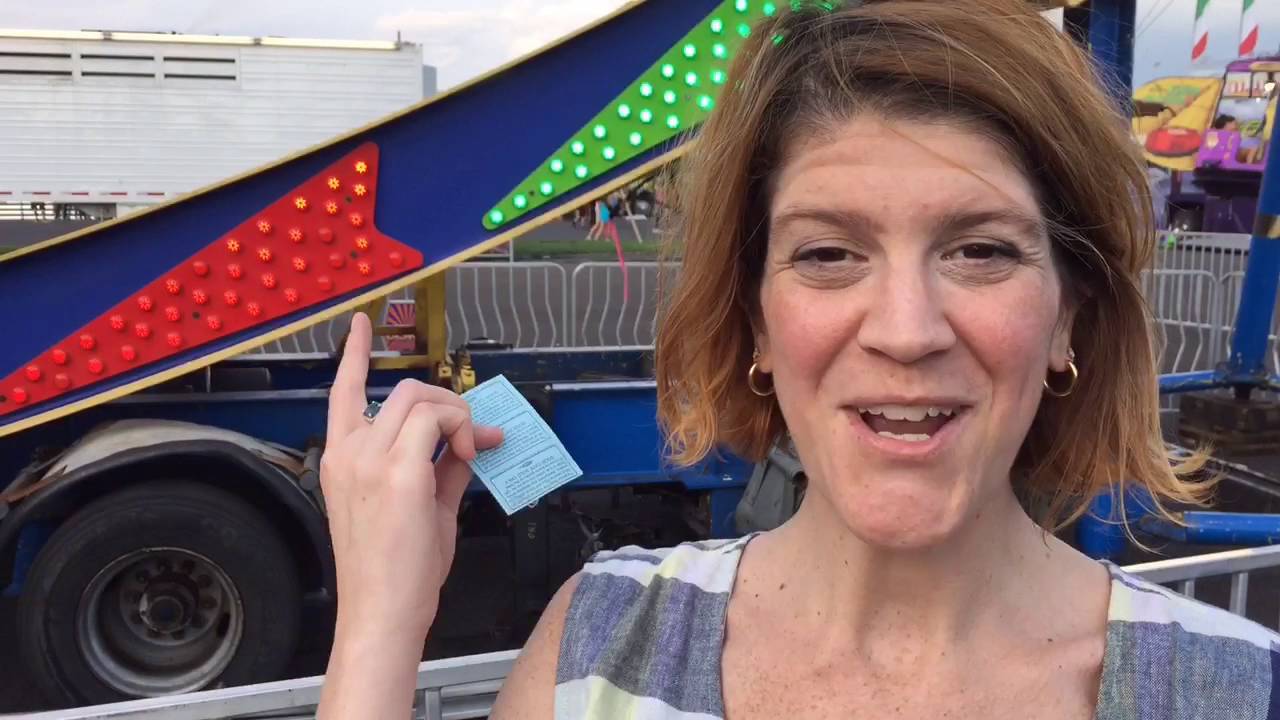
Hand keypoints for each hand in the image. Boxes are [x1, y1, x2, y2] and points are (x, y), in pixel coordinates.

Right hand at [320, 313, 502, 642]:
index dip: (353, 353)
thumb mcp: (417, 505)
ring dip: (456, 414)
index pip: (341, 391)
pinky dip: (463, 429)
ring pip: (422, 398)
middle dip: (446, 402)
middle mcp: (350, 452)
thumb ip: (440, 466)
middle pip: (403, 391)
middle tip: (471, 436)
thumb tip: (468, 441)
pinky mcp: (400, 472)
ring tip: (470, 450)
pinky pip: (439, 422)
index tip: (360, 325)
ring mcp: (372, 460)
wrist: (382, 611)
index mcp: (341, 459)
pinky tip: (471, 455)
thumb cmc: (391, 570)